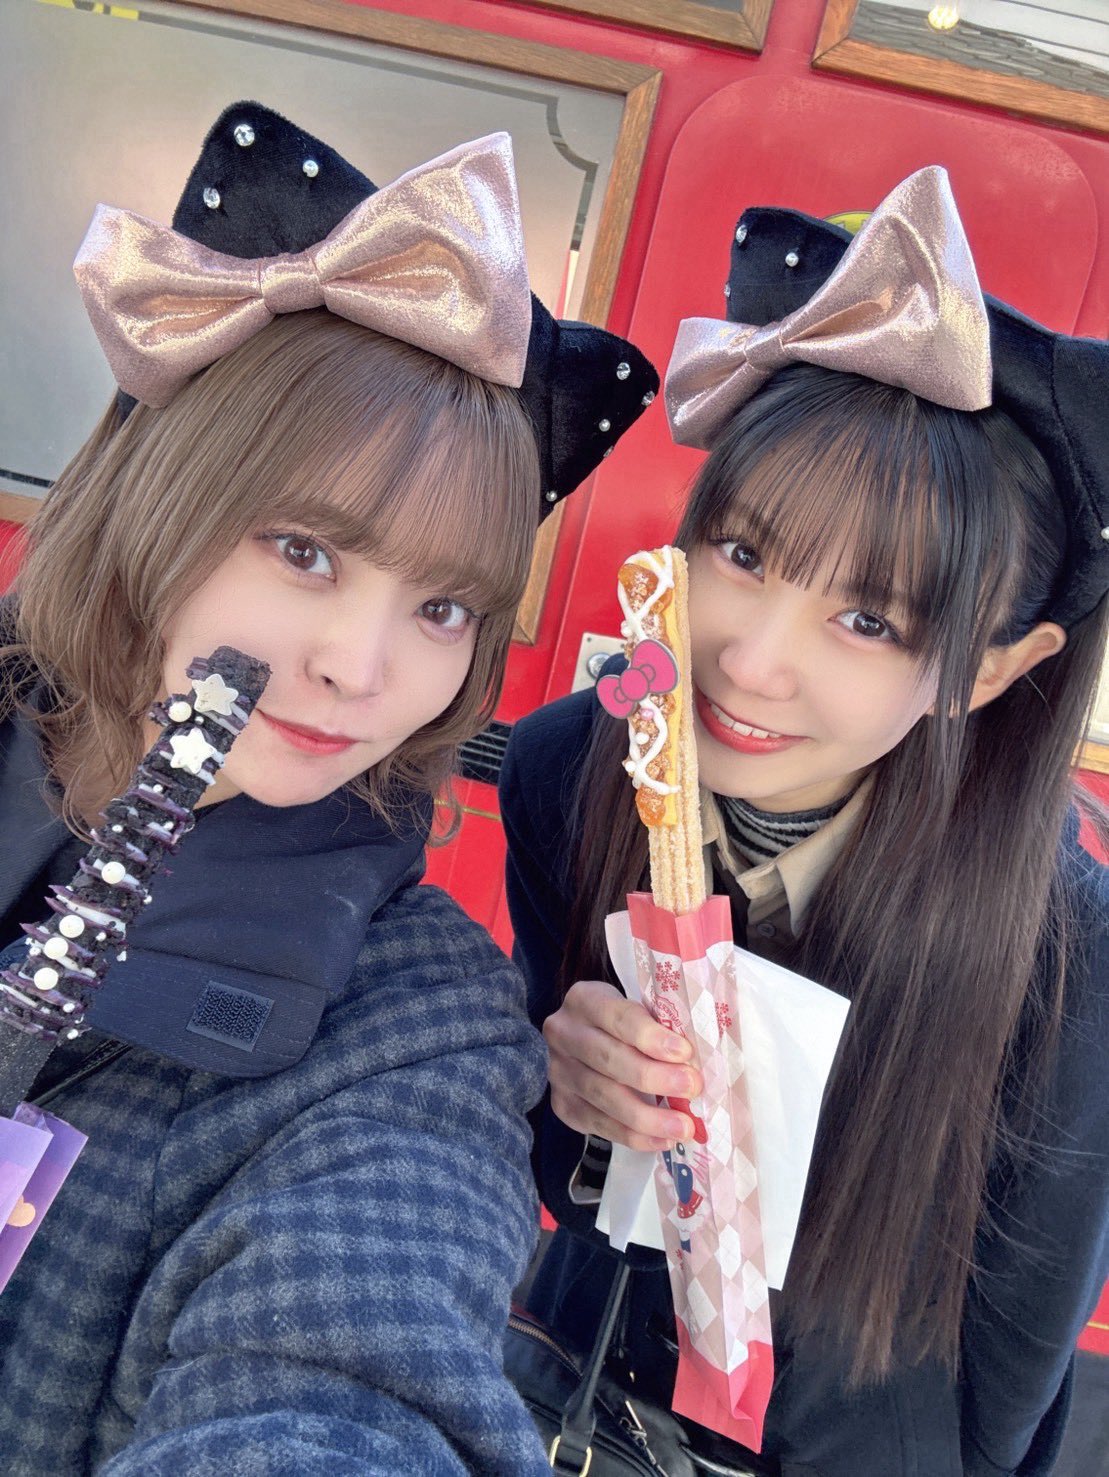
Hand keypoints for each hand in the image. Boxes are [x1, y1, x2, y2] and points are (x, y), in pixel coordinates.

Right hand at [544, 980, 703, 1152]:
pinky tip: (661, 1139)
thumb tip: (696, 1061)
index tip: (685, 1053)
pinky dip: (633, 1136)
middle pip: (609, 1059)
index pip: (619, 1017)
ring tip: (682, 1127)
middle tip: (691, 1089)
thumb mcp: (636, 1010)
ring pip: (603, 1096)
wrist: (583, 1041)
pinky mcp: (562, 1104)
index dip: (651, 1036)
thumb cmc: (623, 1024)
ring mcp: (559, 1071)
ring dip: (647, 1116)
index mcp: (585, 999)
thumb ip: (659, 1026)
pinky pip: (598, 1124)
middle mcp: (564, 1034)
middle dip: (654, 1077)